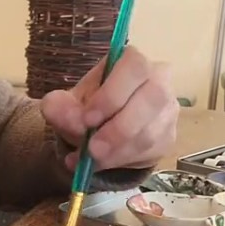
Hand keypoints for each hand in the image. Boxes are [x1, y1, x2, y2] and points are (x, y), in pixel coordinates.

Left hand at [40, 46, 178, 172]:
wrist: (104, 129)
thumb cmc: (90, 106)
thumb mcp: (68, 104)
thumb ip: (59, 106)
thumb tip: (56, 111)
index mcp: (133, 61)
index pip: (134, 67)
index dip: (113, 94)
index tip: (88, 119)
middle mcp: (159, 80)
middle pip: (153, 98)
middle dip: (119, 128)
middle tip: (92, 148)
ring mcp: (167, 110)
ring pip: (152, 131)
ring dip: (118, 150)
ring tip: (91, 159)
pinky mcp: (168, 137)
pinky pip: (151, 151)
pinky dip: (122, 161)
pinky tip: (101, 163)